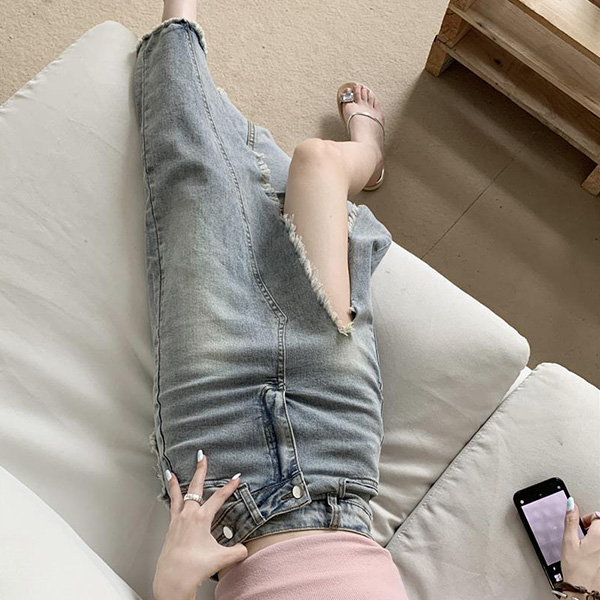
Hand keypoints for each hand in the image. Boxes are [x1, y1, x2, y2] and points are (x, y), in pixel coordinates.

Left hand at [152, 452, 247, 599]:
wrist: (172, 580)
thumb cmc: (193, 568)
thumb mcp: (221, 558)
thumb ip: (237, 551)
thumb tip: (244, 549)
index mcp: (201, 518)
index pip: (218, 498)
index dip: (229, 487)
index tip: (236, 478)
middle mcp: (187, 516)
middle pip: (195, 487)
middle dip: (200, 470)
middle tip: (202, 457)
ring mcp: (177, 521)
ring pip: (177, 496)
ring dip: (175, 483)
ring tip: (172, 472)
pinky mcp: (170, 529)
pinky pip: (171, 507)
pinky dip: (171, 498)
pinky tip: (172, 497)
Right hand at [561, 497, 599, 593]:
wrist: (583, 589)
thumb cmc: (575, 568)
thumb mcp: (568, 540)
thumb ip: (571, 520)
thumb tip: (571, 503)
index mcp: (598, 535)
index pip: (597, 516)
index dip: (586, 519)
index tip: (580, 526)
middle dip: (593, 526)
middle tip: (582, 535)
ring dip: (595, 536)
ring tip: (586, 546)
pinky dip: (596, 546)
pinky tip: (590, 555)